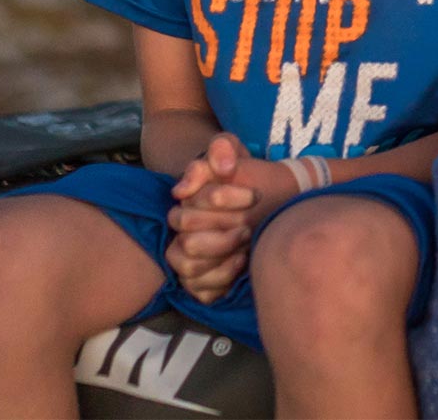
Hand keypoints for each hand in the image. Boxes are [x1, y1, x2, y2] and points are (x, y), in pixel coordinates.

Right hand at [165, 134, 296, 301]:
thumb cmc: (242, 174)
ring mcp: (188, 256)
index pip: (190, 210)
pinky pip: (200, 290)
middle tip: (250, 227)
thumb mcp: (232, 150)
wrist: (256, 195)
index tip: (256, 195)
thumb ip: (222, 147)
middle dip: (222, 237)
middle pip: (187, 245)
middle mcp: (181, 232)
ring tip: (247, 246)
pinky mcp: (200, 279)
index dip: (224, 200)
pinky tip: (242, 264)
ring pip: (188, 269)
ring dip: (220, 260)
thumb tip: (223, 167)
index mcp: (186, 204)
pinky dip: (221, 280)